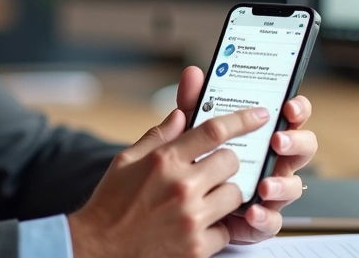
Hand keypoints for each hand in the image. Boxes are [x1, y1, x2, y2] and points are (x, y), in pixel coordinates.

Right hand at [68, 106, 271, 257]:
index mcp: (164, 160)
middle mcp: (181, 186)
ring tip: (204, 199)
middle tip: (211, 171)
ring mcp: (192, 218)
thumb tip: (181, 114)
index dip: (242, 119)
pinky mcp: (197, 247)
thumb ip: (158, 136)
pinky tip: (197, 225)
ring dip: (225, 194)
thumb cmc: (111, 203)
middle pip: (230, 161)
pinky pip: (227, 229)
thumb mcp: (126, 161)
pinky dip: (217, 227)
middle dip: (225, 163)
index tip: (259, 115)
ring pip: (235, 195)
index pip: (214, 131)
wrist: (99, 249)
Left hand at [176, 65, 316, 243]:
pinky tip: (252, 211)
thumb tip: (194, 73)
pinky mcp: (260, 218)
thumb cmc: (193, 162)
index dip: (298, 109)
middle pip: (303, 147)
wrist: (173, 206)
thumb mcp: (190, 130)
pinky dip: (265, 216)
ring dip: (282, 183)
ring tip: (265, 184)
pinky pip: (273, 220)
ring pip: (293, 186)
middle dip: (296, 142)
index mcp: (264, 134)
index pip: (292, 115)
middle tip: (277, 140)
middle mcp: (274, 160)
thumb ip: (194, 104)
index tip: (289, 107)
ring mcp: (271, 189)